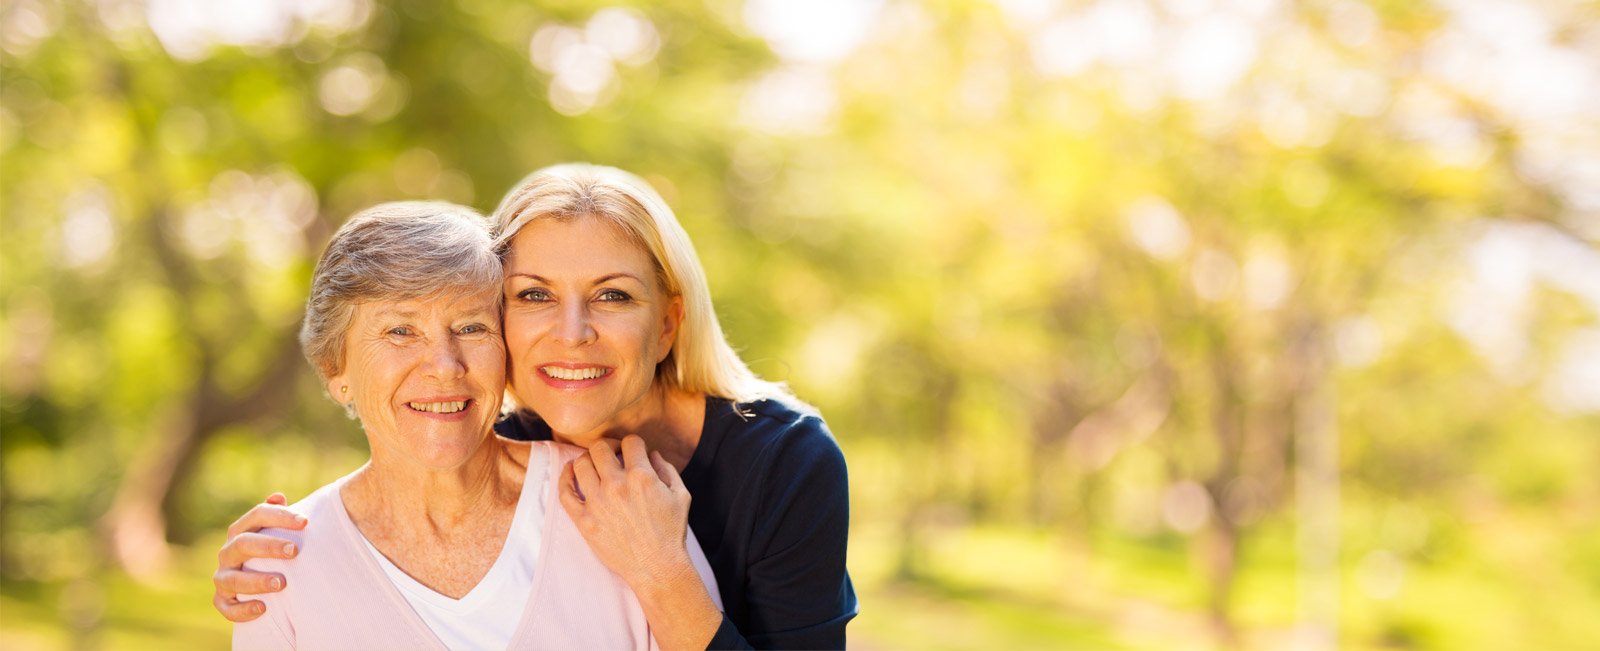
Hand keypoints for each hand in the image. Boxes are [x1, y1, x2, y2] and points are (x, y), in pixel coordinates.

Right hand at [212, 493, 305, 621]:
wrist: (254, 581)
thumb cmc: (270, 551)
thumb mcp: (275, 532)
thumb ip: (277, 516)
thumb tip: (279, 496)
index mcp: (241, 531)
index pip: (257, 516)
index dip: (280, 516)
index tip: (306, 522)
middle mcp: (228, 552)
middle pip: (243, 543)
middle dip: (268, 546)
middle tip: (294, 551)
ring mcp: (223, 576)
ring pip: (232, 579)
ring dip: (256, 581)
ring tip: (281, 583)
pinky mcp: (222, 599)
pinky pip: (226, 606)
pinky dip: (242, 610)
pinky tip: (263, 608)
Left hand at [558, 436, 692, 586]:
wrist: (657, 567)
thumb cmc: (671, 532)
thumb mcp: (681, 495)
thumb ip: (667, 469)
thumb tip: (651, 454)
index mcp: (642, 476)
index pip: (630, 442)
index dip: (632, 444)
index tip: (632, 452)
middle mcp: (617, 485)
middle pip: (600, 447)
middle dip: (608, 446)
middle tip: (612, 455)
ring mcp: (597, 503)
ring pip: (580, 464)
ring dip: (588, 460)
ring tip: (593, 465)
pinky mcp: (584, 521)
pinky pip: (565, 492)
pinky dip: (565, 478)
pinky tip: (570, 472)